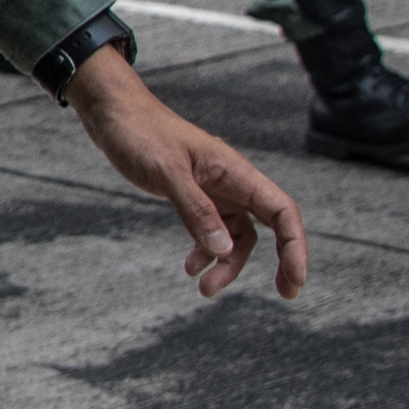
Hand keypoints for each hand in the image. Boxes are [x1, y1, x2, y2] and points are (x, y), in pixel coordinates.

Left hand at [66, 47, 310, 297]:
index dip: (296, 247)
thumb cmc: (140, 133)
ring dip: (227, 263)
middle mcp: (233, 182)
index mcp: (236, 172)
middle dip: (282, 261)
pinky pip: (212, 230)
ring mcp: (216, 190)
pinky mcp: (196, 195)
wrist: (112, 113)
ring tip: (205, 289)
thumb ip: (196, 210)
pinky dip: (206, 250)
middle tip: (286, 295)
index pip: (283, 212)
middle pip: (273, 226)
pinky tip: (191, 267)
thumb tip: (224, 251)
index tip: (295, 281)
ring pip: (237, 235)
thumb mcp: (166, 172)